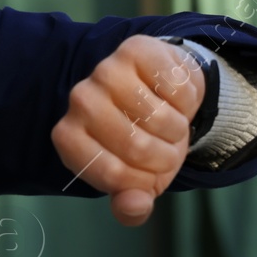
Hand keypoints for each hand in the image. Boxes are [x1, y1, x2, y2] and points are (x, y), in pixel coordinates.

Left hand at [50, 35, 206, 225]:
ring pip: (159, 117)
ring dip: (179, 128)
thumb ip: (132, 205)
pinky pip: (176, 88)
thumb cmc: (145, 142)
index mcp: (69, 138)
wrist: (162, 93)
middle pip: (137, 147)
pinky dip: (188, 100)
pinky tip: (175, 96)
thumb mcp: (138, 181)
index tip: (148, 173)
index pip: (112, 174)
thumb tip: (134, 207)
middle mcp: (79, 101)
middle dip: (166, 156)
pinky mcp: (135, 49)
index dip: (144, 181)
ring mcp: (104, 71)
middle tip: (168, 147)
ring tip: (172, 123)